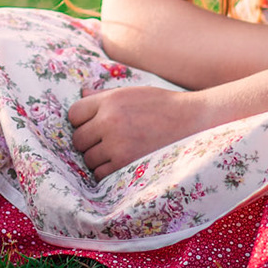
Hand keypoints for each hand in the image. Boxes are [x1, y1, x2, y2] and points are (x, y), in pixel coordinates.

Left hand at [67, 85, 216, 181]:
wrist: (193, 122)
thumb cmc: (163, 106)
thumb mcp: (133, 93)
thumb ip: (104, 95)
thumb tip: (81, 94)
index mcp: (110, 101)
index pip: (74, 113)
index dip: (81, 121)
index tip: (92, 126)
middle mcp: (109, 121)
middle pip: (78, 139)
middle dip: (88, 142)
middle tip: (104, 142)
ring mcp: (117, 145)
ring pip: (88, 159)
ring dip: (98, 159)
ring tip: (116, 153)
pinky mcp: (126, 164)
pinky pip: (101, 174)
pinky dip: (107, 172)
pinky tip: (120, 164)